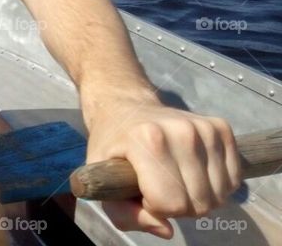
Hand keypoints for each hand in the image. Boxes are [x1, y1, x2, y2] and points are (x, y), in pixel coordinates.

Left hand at [85, 97, 241, 238]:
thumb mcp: (101, 179)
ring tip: (175, 178)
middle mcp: (181, 131)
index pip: (171, 203)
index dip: (154, 206)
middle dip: (177, 205)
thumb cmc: (113, 146)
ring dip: (198, 197)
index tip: (141, 189)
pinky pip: (233, 180)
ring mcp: (204, 128)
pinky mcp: (221, 128)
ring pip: (218, 195)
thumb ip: (124, 214)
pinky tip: (193, 171)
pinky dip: (215, 185)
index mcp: (147, 140)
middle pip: (198, 203)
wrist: (127, 106)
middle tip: (159, 185)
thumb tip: (166, 230)